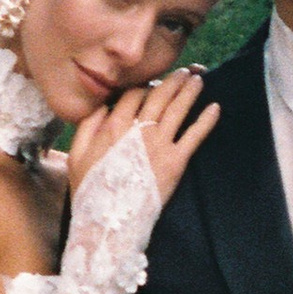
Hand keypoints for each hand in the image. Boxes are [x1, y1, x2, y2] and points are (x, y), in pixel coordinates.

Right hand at [65, 67, 219, 207]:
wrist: (109, 221)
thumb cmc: (90, 190)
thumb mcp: (77, 155)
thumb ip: (87, 126)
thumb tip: (101, 105)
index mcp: (114, 125)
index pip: (134, 93)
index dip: (145, 85)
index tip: (154, 83)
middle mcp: (138, 129)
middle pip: (159, 95)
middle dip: (173, 80)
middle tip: (185, 72)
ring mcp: (158, 144)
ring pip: (178, 109)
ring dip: (190, 91)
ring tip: (200, 78)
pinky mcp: (175, 161)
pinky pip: (194, 136)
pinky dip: (206, 121)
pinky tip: (215, 108)